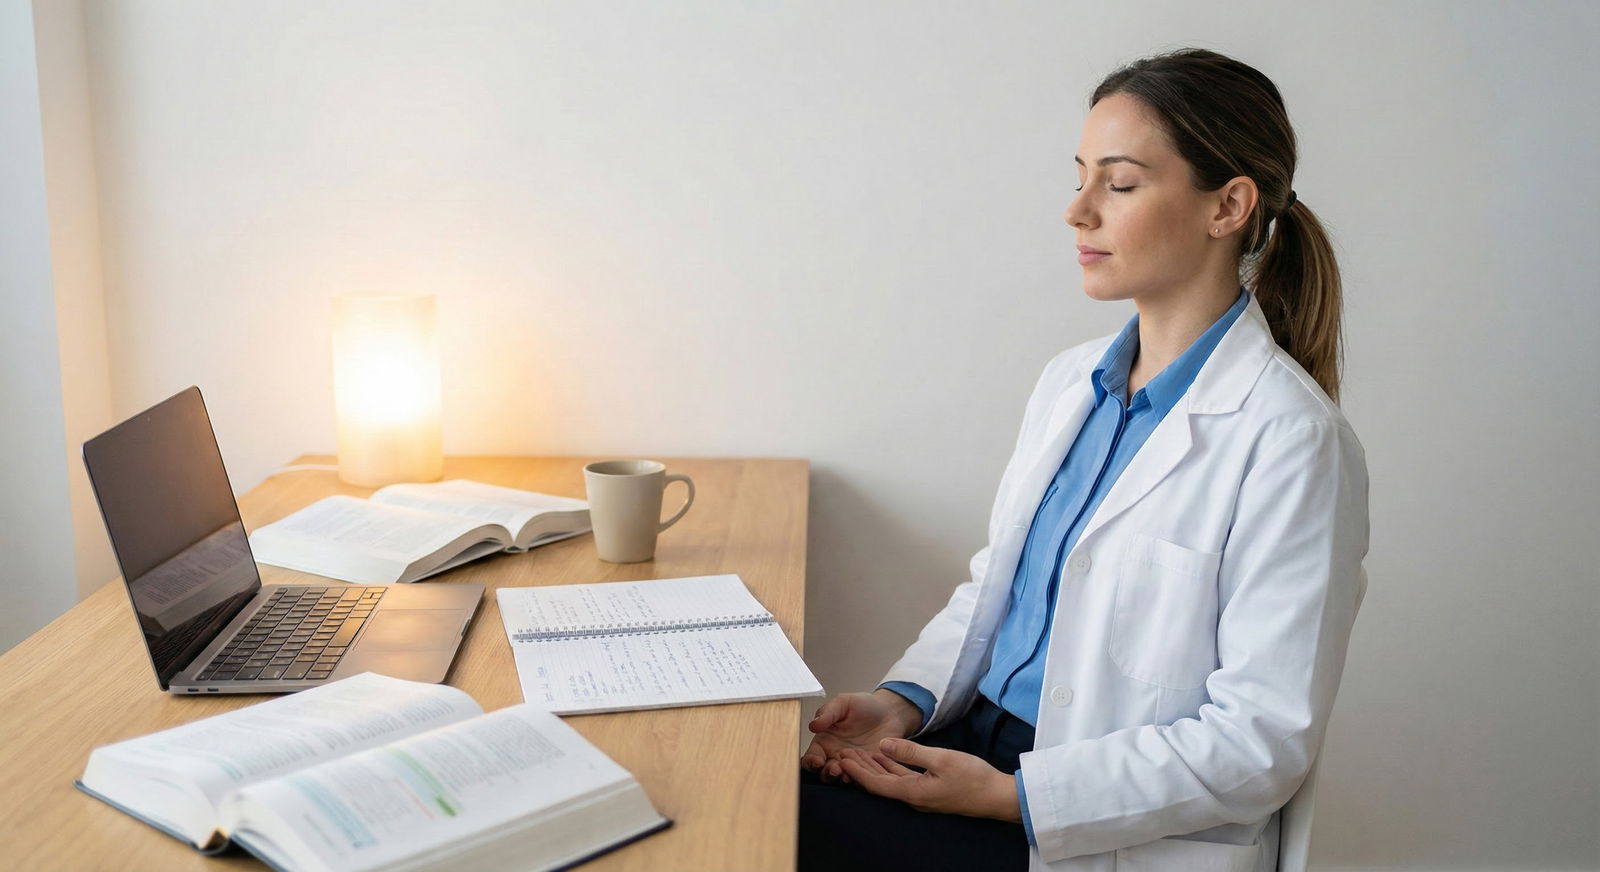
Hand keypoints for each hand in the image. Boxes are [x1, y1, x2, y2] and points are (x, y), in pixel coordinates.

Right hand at [801, 690, 921, 784]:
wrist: (889, 712)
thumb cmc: (864, 705)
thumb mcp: (843, 703)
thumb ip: (828, 713)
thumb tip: (813, 725)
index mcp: (825, 741)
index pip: (811, 756)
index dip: (812, 761)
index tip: (818, 760)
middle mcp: (836, 756)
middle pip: (824, 772)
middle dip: (827, 773)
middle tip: (835, 769)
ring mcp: (853, 765)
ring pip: (841, 779)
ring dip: (842, 779)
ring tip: (847, 775)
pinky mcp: (869, 770)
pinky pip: (862, 779)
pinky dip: (861, 780)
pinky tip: (863, 775)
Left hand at [836, 738, 1021, 821]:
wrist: (997, 796)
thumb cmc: (973, 777)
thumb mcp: (941, 759)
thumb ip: (911, 752)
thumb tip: (883, 744)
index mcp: (912, 792)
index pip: (876, 784)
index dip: (857, 772)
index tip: (842, 759)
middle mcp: (913, 797)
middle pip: (879, 783)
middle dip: (860, 769)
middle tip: (842, 753)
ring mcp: (922, 795)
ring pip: (890, 780)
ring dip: (874, 767)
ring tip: (857, 753)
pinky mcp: (930, 790)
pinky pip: (903, 779)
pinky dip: (891, 767)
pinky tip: (885, 757)